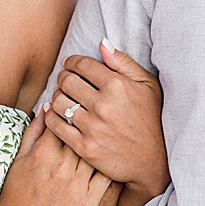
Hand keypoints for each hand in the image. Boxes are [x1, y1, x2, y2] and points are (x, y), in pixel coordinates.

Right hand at [0, 116, 113, 205]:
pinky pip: (107, 177)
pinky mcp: (89, 202)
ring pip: (98, 153)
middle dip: (89, 125)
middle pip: (84, 134)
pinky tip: (113, 161)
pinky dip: (111, 167)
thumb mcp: (19, 160)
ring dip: (102, 144)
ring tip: (107, 137)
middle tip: (98, 118)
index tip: (76, 109)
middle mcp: (62, 167)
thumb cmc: (15, 196)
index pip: (63, 121)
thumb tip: (46, 107)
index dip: (70, 113)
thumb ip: (33, 132)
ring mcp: (77, 185)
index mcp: (43, 153)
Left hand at [42, 40, 167, 200]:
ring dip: (56, 96)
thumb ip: (123, 62)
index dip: (72, 62)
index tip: (70, 65)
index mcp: (117, 85)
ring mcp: (92, 127)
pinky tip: (55, 113)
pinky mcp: (84, 146)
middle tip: (65, 80)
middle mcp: (103, 104)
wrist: (154, 162)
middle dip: (62, 77)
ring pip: (58, 101)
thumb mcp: (148, 86)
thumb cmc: (152, 120)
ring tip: (62, 97)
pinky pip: (55, 125)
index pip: (82, 64)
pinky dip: (50, 116)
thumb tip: (101, 43)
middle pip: (66, 81)